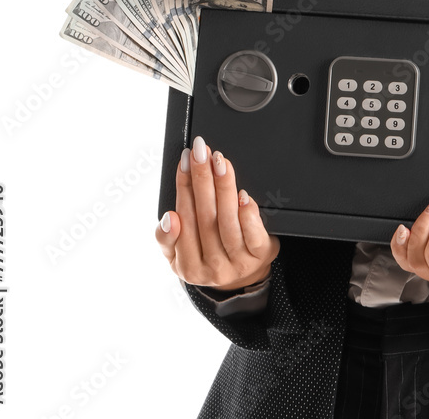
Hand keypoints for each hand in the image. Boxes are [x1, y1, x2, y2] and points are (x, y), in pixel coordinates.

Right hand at [155, 135, 279, 291]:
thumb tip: (169, 218)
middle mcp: (212, 267)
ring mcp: (238, 262)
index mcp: (188, 267)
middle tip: (201, 151)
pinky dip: (247, 212)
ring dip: (223, 186)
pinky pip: (254, 233)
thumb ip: (167, 238)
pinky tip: (242, 194)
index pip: (184, 218)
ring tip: (219, 161)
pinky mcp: (261, 255)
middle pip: (205, 216)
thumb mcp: (180, 257)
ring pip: (227, 220)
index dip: (183, 185)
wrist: (245, 278)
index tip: (185, 159)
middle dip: (201, 177)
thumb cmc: (209, 257)